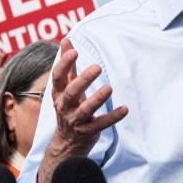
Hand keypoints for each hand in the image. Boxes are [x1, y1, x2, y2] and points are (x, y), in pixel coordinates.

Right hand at [47, 38, 127, 158]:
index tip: (74, 51)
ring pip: (85, 110)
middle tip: (97, 67)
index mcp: (58, 93)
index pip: (58, 76)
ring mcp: (75, 120)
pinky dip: (112, 117)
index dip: (64, 63)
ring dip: (97, 99)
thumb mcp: (65, 87)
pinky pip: (100, 124)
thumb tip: (65, 40)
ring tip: (109, 88)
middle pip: (71, 92)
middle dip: (83, 80)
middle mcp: (64, 106)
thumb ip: (68, 65)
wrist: (67, 143)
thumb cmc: (68, 107)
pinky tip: (124, 109)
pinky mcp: (88, 131)